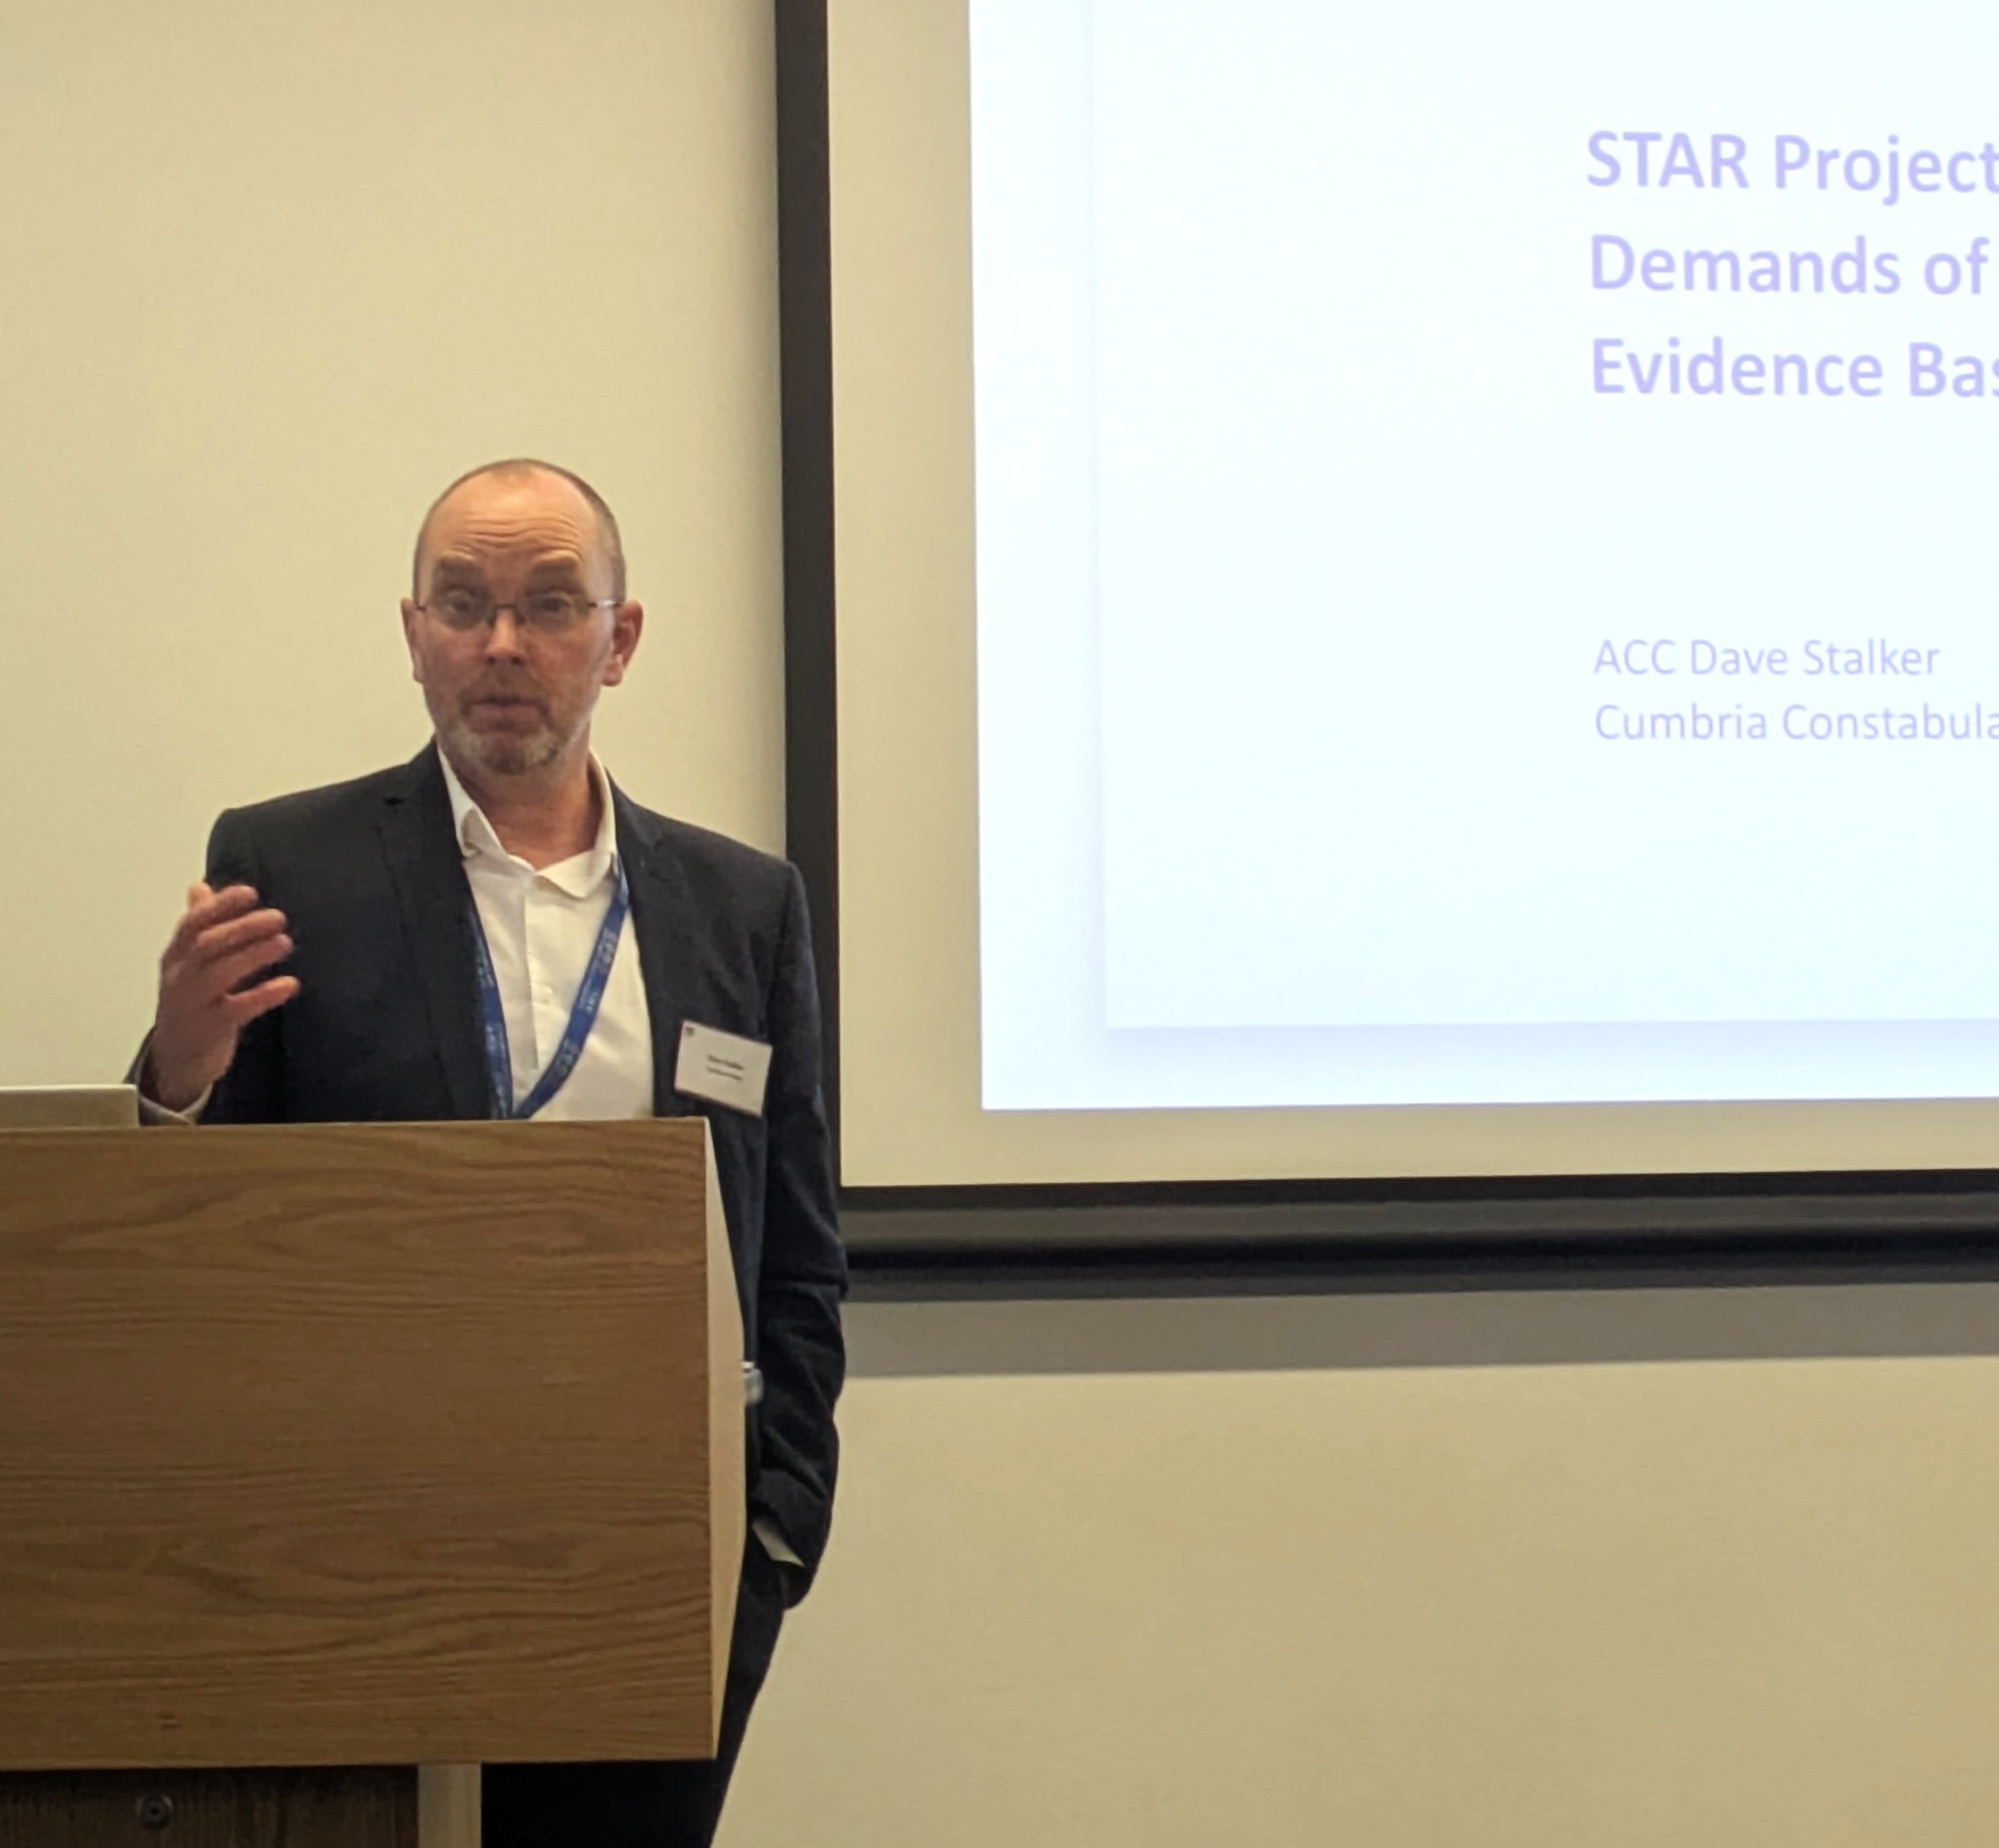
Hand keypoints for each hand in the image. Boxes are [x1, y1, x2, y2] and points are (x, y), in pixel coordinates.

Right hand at [144, 882, 299, 1110]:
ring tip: (284, 942)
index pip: (193, 924)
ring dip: (253, 955)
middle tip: (278, 917)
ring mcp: (192, 1004)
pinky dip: (264, 995)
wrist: (176, 1061)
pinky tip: (289, 984)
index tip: (250, 892)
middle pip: (205, 945)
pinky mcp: (209, 1030)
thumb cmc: (191, 1004)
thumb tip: (199, 886)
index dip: (220, 906)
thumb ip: (198, 925)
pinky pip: (237, 1009)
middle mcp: (179, 978)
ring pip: (218, 974)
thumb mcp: (189, 964)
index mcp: (175, 957)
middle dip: (241, 927)